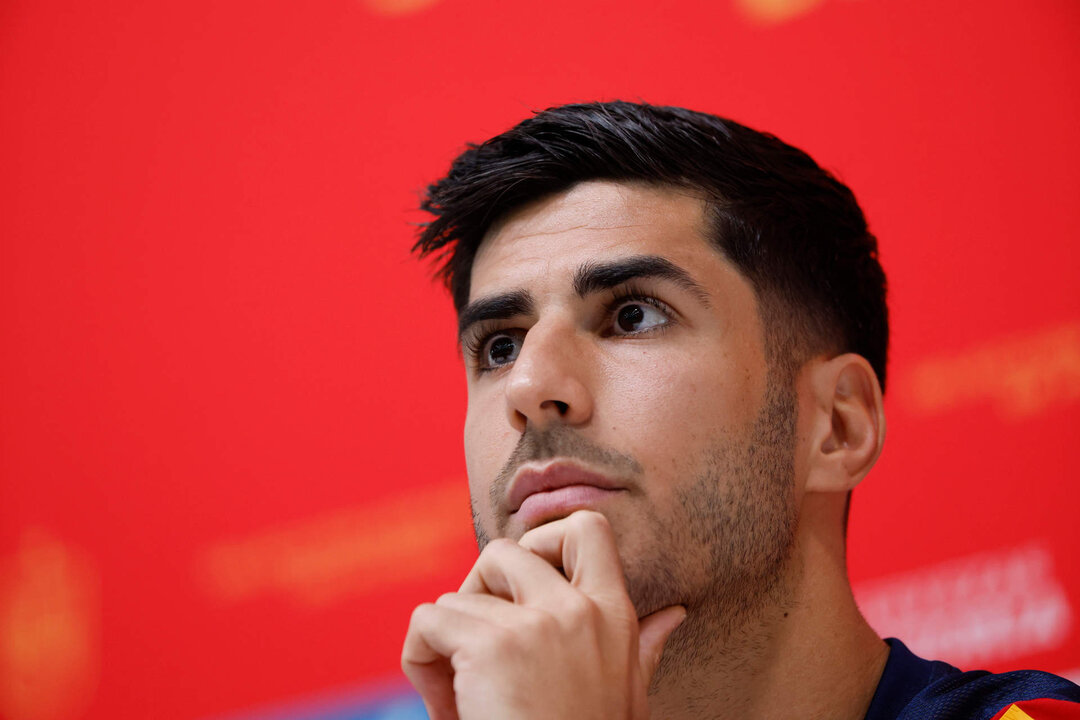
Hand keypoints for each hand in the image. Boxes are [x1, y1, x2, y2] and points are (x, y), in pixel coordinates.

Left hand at [401, 510, 685, 719]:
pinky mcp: (492, 647)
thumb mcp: (629, 695)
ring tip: (460, 697)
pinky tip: (444, 706)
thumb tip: (674, 614)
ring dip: (443, 645)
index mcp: (614, 615)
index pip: (589, 528)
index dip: (543, 540)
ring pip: (455, 597)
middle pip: (503, 550)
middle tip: (475, 646)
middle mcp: (579, 610)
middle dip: (475, 593)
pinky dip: (418, 659)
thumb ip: (644, 648)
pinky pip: (427, 621)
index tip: (520, 587)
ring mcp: (536, 625)